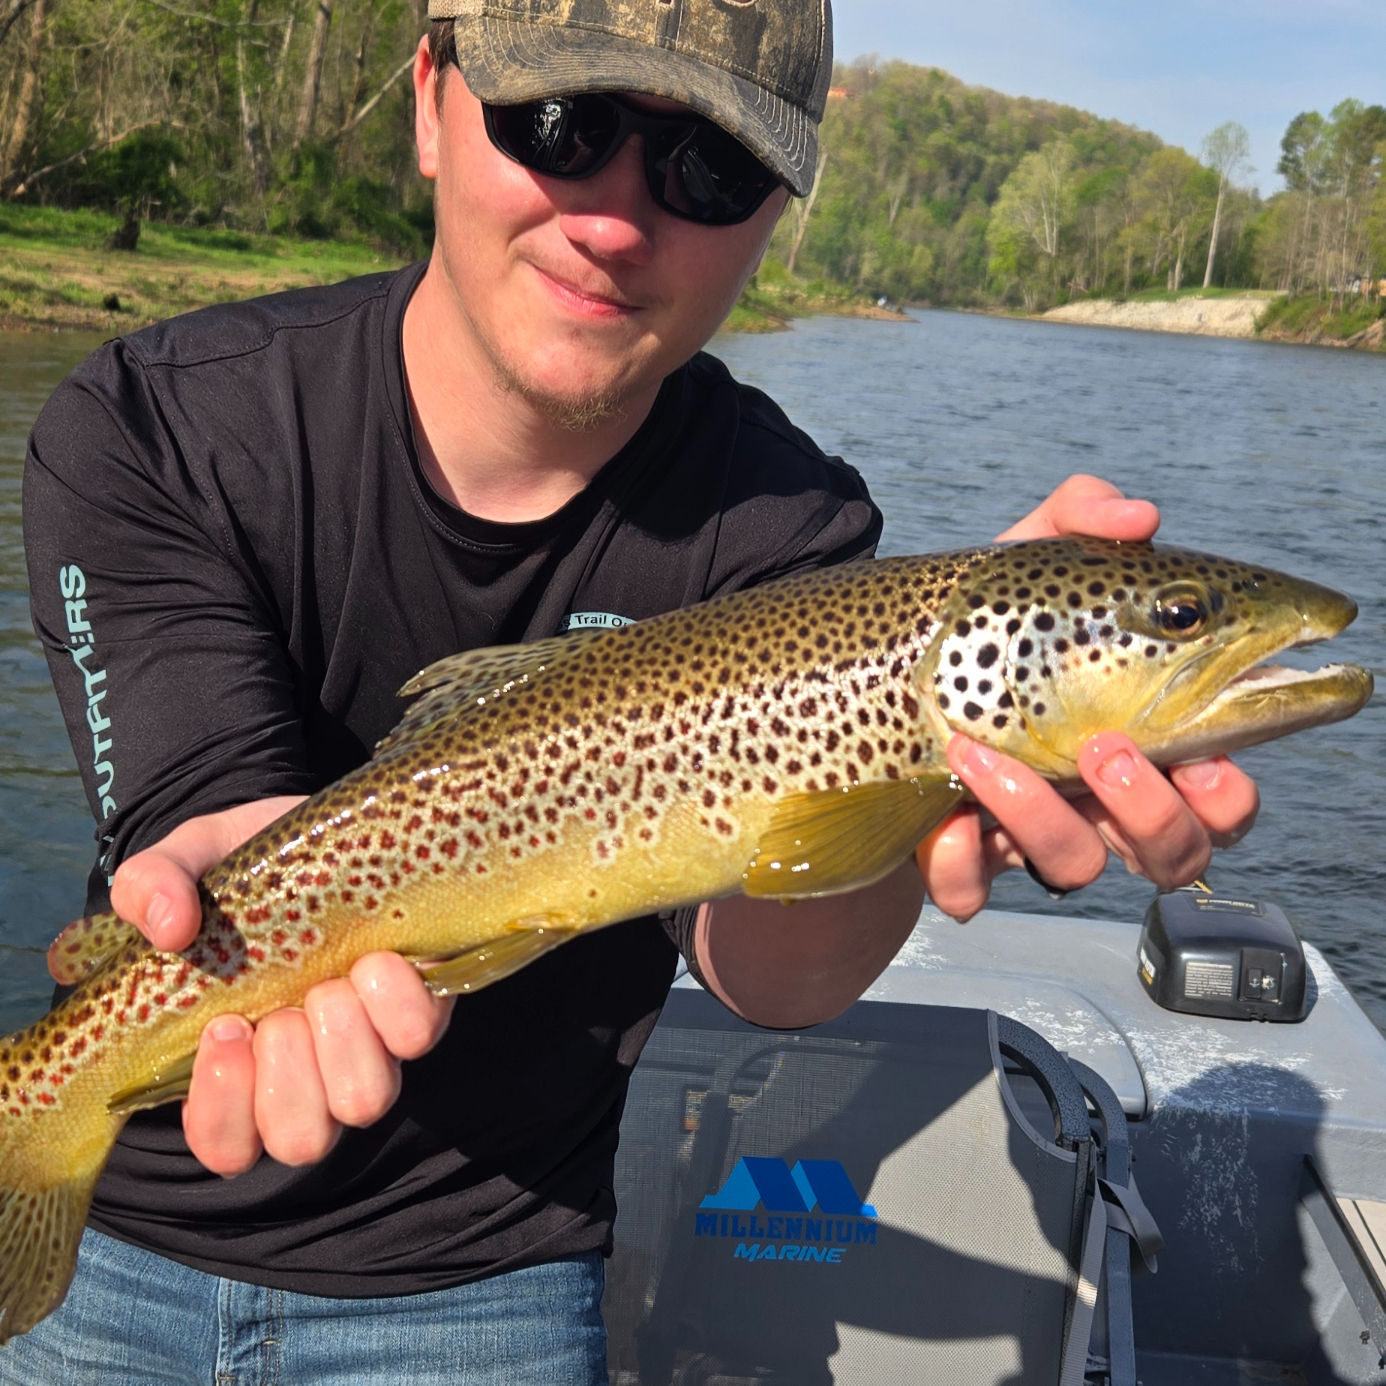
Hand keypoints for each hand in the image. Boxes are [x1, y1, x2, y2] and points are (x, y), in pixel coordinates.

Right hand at [105, 800, 453, 1174]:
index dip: (224, 1110)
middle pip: (302, 1138)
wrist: (328, 828)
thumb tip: (168, 928)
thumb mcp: (188, 859)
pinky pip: (419, 1036)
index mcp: (239, 1058)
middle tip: (280, 1010)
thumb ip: (149, 885)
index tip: (225, 1031)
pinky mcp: (423, 1004)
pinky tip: (376, 960)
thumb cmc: (246, 867)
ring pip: (365, 1101)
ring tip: (330, 983)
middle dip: (288, 1075)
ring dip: (343, 1042)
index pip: (227, 1145)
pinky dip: (398, 1003)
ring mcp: (370, 1043)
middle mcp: (310, 1067)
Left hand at [913, 474, 1258, 918]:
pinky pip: (970, 892)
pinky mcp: (956, 857)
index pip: (1217, 787)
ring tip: (982, 751)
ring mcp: (1025, 831)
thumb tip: (1140, 515)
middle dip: (1158, 816)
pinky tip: (941, 822)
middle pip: (1175, 850)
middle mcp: (1094, 797)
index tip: (1213, 758)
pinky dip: (960, 865)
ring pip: (1075, 868)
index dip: (1229, 789)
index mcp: (1138, 735)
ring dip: (1040, 815)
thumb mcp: (1023, 566)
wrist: (876, 672)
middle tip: (1107, 752)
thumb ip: (1081, 521)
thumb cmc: (980, 625)